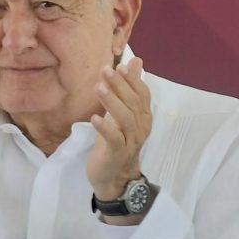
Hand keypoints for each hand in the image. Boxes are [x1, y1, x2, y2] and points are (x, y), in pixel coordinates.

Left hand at [86, 54, 150, 199]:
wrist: (114, 177)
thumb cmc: (116, 141)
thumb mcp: (121, 112)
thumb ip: (127, 88)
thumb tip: (135, 61)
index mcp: (144, 117)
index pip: (142, 94)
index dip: (132, 79)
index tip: (120, 65)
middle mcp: (141, 128)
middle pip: (133, 103)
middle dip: (119, 85)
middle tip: (105, 70)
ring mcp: (131, 141)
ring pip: (126, 119)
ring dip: (112, 102)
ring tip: (98, 88)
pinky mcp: (117, 153)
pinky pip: (114, 139)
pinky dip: (105, 128)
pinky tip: (94, 117)